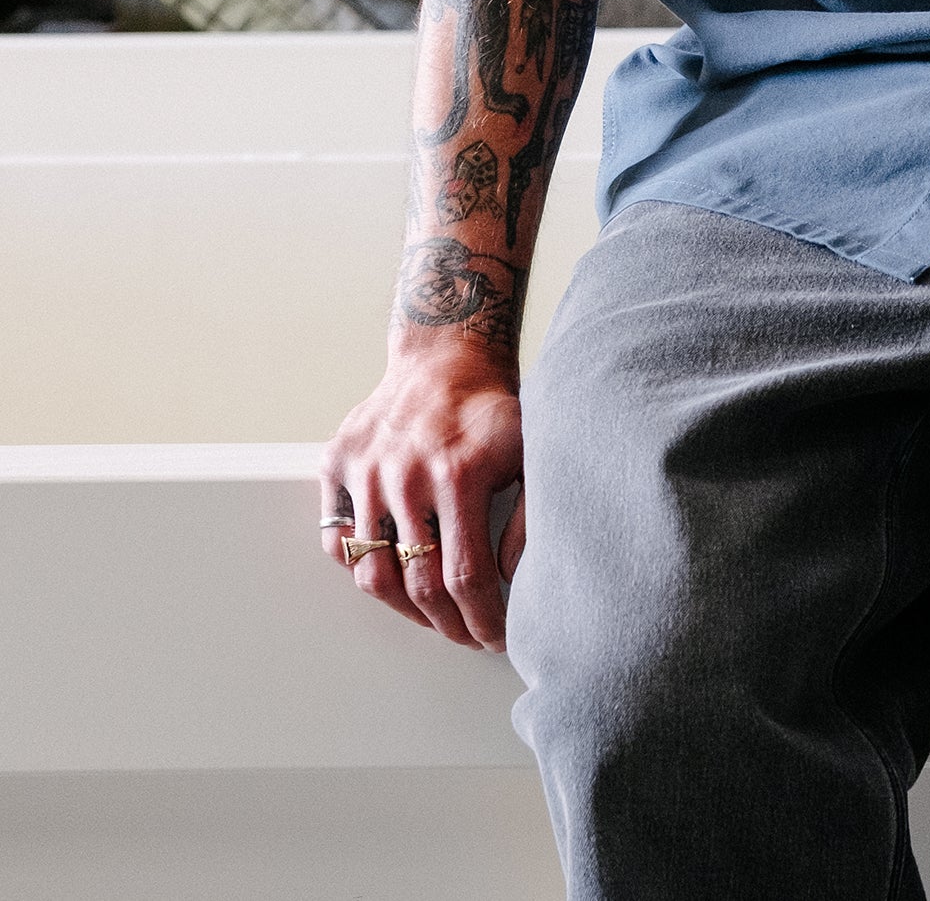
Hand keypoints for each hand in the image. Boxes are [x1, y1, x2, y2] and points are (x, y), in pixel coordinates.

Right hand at [319, 343, 526, 652]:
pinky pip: (338, 540)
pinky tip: (391, 574)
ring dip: (404, 609)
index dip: (481, 618)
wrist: (445, 356)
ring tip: (431, 616)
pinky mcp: (336, 464)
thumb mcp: (530, 453)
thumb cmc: (491, 409)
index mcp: (459, 473)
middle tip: (465, 634)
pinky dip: (360, 568)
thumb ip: (530, 518)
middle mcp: (407, 476)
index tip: (494, 636)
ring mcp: (366, 471)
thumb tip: (512, 577)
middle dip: (447, 625)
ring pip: (372, 572)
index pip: (465, 575)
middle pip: (418, 584)